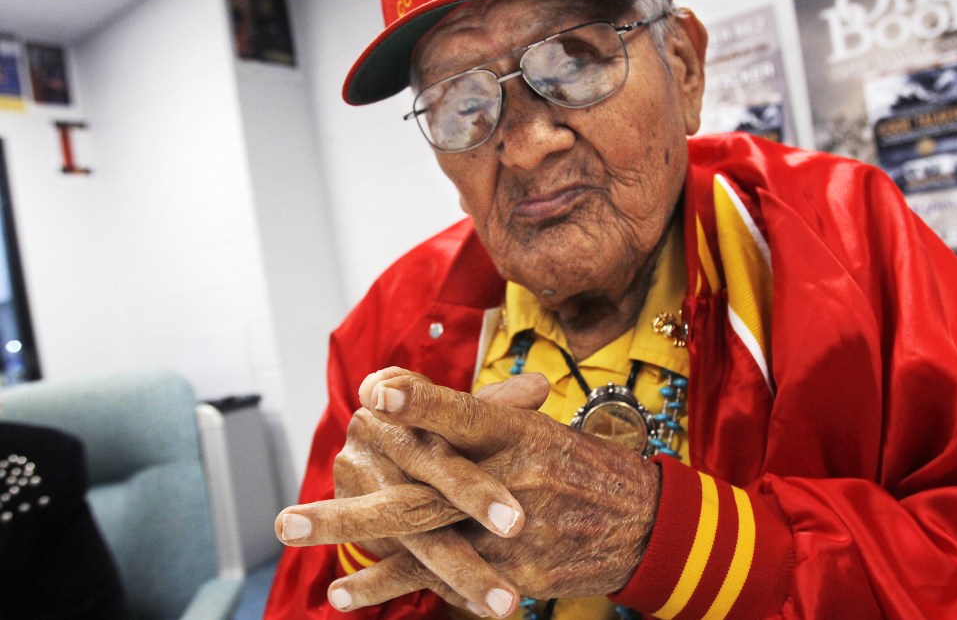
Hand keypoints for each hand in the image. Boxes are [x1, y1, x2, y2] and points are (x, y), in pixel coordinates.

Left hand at [276, 369, 659, 615]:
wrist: (643, 520)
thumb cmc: (577, 464)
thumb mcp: (534, 427)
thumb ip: (472, 412)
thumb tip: (389, 388)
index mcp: (518, 431)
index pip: (464, 413)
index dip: (421, 403)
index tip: (372, 391)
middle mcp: (514, 478)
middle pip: (425, 490)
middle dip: (352, 509)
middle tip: (287, 521)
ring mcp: (514, 532)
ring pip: (428, 543)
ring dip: (364, 556)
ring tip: (316, 573)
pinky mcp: (518, 574)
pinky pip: (449, 581)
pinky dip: (398, 585)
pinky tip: (349, 595)